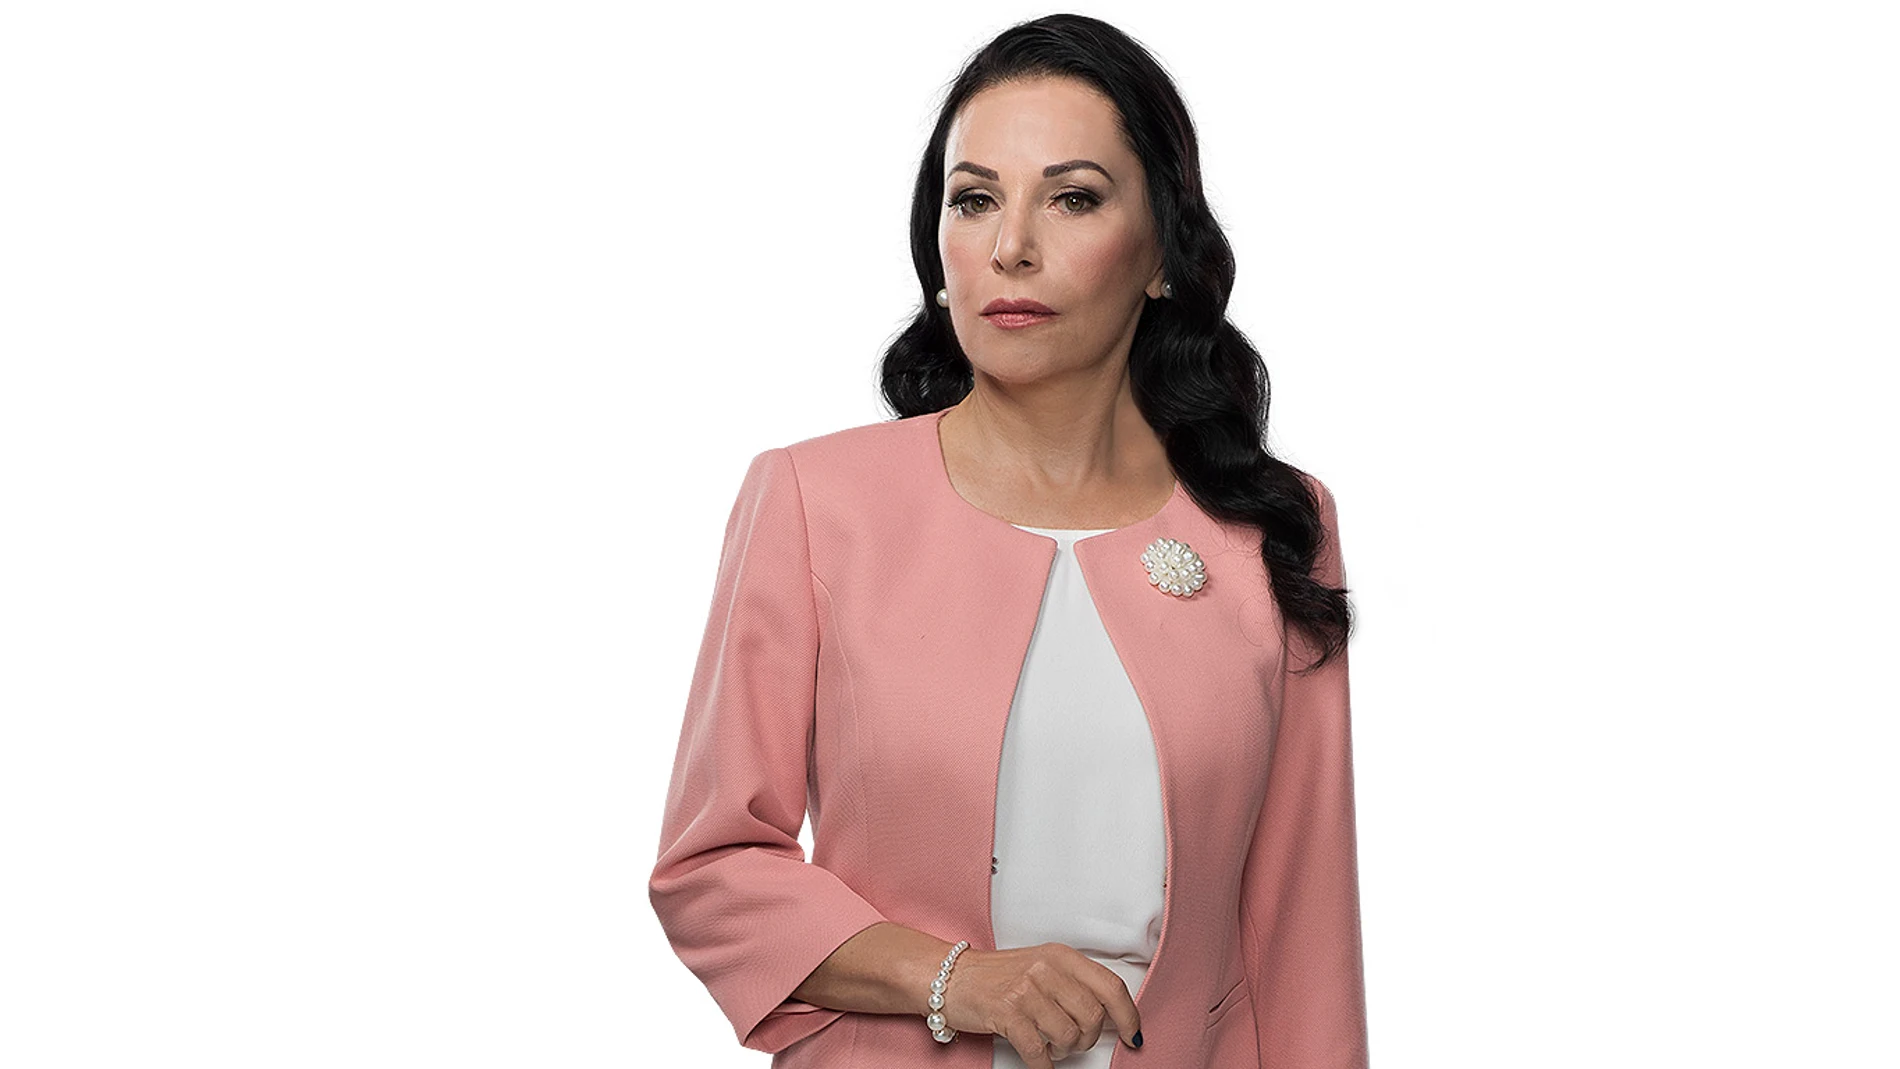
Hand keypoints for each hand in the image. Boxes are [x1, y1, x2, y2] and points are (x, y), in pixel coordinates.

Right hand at [937, 942, 1141, 1067]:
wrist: (951, 977)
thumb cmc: (999, 976)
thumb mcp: (1042, 966)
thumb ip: (1075, 984)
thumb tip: (1112, 1015)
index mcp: (1061, 956)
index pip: (1110, 986)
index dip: (1127, 1016)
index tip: (1131, 1035)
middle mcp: (1046, 968)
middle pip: (1093, 1016)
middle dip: (1088, 1039)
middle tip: (1074, 1042)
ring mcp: (1026, 990)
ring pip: (1068, 1036)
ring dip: (1064, 1051)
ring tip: (1051, 1045)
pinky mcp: (1007, 1013)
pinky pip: (1039, 1052)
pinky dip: (1043, 1066)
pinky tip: (1040, 1062)